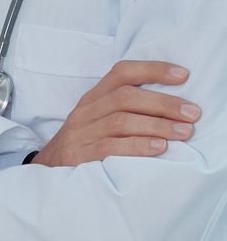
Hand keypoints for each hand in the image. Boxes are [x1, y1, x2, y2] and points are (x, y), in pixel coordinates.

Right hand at [33, 60, 197, 166]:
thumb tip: (175, 105)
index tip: (184, 76)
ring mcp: (80, 133)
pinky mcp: (78, 155)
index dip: (153, 70)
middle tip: (192, 113)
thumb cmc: (85, 143)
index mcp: (93, 98)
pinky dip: (137, 146)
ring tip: (184, 132)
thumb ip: (126, 109)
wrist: (47, 170)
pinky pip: (110, 147)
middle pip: (125, 97)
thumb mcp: (98, 120)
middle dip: (164, 103)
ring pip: (120, 121)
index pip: (122, 73)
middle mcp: (85, 111)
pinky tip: (159, 147)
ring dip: (157, 125)